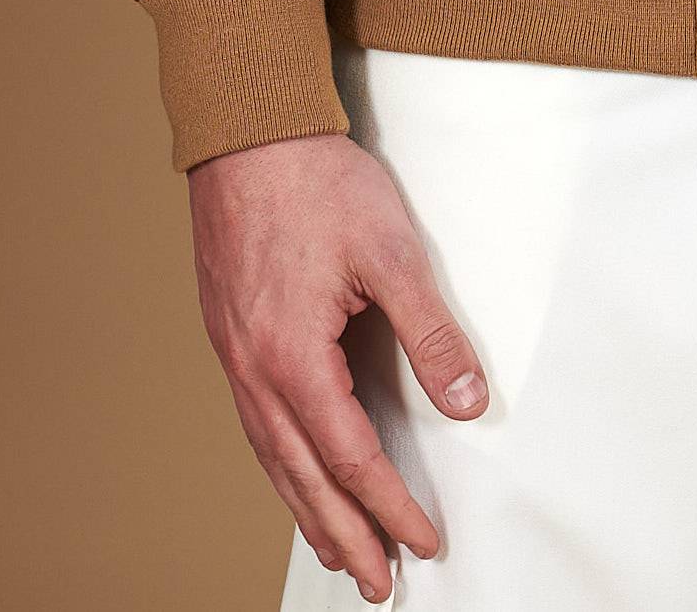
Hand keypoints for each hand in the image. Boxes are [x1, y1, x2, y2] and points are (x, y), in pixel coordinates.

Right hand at [188, 130, 488, 601]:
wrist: (247, 130)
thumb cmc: (316, 182)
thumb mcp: (391, 252)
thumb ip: (430, 332)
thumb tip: (466, 401)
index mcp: (292, 358)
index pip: (351, 458)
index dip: (390, 505)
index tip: (424, 540)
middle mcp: (254, 370)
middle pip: (303, 477)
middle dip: (346, 535)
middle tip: (378, 584)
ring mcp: (234, 354)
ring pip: (273, 456)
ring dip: (307, 508)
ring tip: (337, 548)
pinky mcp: (229, 333)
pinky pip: (256, 423)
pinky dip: (281, 463)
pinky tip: (295, 469)